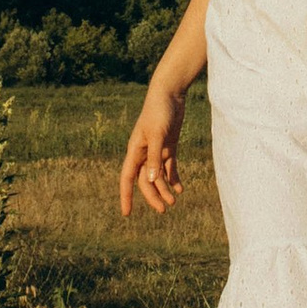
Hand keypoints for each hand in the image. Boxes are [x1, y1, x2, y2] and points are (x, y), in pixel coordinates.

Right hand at [119, 85, 186, 218]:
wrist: (170, 93)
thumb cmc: (159, 111)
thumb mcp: (158, 135)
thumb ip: (154, 157)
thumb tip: (149, 181)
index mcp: (135, 150)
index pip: (127, 178)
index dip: (126, 196)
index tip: (127, 214)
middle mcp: (143, 152)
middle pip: (145, 181)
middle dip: (153, 196)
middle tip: (164, 209)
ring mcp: (156, 150)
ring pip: (157, 176)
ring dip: (164, 188)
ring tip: (175, 201)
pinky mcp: (168, 146)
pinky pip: (169, 167)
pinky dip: (173, 178)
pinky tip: (180, 189)